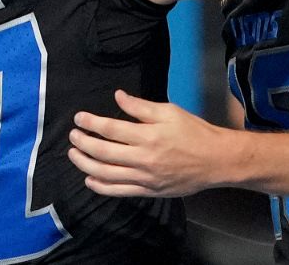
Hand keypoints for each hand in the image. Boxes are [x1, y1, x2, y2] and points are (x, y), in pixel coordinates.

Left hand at [68, 90, 227, 197]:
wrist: (215, 160)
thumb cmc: (193, 132)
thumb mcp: (169, 112)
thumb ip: (140, 107)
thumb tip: (118, 97)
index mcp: (148, 135)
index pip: (110, 129)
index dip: (91, 123)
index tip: (79, 118)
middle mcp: (143, 158)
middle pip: (103, 152)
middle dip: (83, 143)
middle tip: (73, 135)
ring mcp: (145, 178)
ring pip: (106, 174)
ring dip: (85, 164)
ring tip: (74, 154)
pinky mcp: (148, 191)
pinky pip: (119, 192)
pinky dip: (101, 186)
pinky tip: (90, 179)